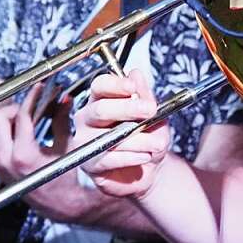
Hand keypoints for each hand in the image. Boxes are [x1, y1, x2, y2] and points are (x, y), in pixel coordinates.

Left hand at [0, 83, 78, 219]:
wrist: (61, 203)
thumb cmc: (67, 179)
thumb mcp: (67, 145)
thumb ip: (62, 120)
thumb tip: (64, 100)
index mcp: (23, 156)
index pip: (21, 116)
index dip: (32, 98)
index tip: (40, 88)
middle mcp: (5, 161)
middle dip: (15, 108)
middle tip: (33, 106)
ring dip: (11, 118)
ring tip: (31, 117)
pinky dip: (10, 129)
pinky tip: (27, 128)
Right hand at [74, 70, 168, 199]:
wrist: (152, 168)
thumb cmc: (150, 136)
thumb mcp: (154, 114)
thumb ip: (144, 96)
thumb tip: (135, 74)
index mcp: (103, 99)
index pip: (100, 85)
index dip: (115, 85)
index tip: (133, 87)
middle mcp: (89, 118)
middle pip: (101, 109)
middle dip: (128, 109)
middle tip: (150, 110)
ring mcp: (86, 141)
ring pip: (108, 136)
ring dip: (138, 140)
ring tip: (157, 143)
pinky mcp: (89, 164)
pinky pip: (110, 158)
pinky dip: (132, 157)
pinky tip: (145, 156)